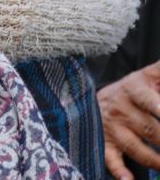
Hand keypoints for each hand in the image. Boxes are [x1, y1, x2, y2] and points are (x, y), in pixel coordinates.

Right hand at [99, 60, 159, 179]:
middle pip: (151, 130)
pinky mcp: (105, 144)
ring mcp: (112, 128)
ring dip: (156, 161)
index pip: (151, 102)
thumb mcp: (148, 75)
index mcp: (134, 89)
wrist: (92, 95)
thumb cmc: (133, 88)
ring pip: (136, 148)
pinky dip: (120, 172)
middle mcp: (121, 109)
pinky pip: (111, 160)